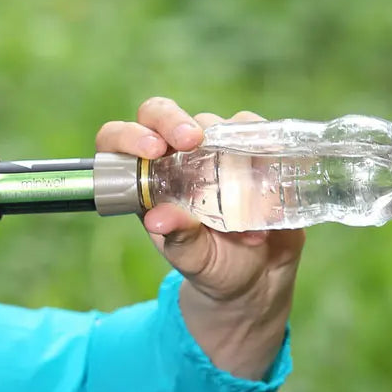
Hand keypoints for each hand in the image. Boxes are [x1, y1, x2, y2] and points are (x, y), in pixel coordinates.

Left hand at [96, 97, 304, 379]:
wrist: (257, 278)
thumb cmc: (212, 265)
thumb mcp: (193, 258)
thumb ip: (177, 238)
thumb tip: (157, 220)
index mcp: (146, 179)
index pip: (119, 140)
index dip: (128, 135)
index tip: (152, 150)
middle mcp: (176, 157)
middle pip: (161, 114)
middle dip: (174, 121)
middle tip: (193, 140)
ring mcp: (215, 150)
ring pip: (216, 122)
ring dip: (231, 149)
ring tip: (248, 201)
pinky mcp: (253, 152)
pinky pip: (259, 135)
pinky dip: (266, 153)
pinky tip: (272, 183)